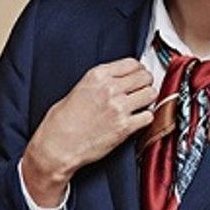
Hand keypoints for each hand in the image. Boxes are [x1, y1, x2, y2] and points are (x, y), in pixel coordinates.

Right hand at [21, 58, 157, 205]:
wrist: (58, 145)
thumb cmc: (62, 121)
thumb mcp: (79, 89)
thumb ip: (101, 82)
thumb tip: (119, 81)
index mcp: (97, 76)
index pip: (132, 63)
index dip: (139, 69)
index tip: (139, 75)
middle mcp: (110, 89)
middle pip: (145, 76)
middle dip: (146, 83)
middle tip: (142, 90)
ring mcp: (119, 108)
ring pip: (151, 94)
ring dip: (148, 99)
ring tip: (141, 105)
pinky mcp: (124, 127)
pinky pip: (148, 116)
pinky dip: (146, 118)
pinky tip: (137, 120)